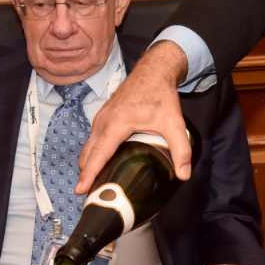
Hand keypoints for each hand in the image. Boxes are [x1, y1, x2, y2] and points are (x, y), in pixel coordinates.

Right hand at [77, 41, 190, 193]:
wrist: (153, 70)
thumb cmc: (161, 95)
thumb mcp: (174, 123)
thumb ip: (180, 149)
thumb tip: (184, 175)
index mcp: (117, 124)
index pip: (99, 154)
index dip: (89, 173)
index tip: (80, 189)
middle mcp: (104, 121)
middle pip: (88, 153)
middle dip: (85, 174)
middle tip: (87, 195)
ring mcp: (101, 117)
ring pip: (89, 146)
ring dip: (87, 164)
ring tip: (91, 183)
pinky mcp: (103, 115)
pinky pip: (92, 138)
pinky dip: (91, 153)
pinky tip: (98, 163)